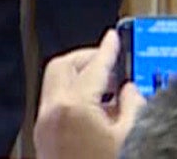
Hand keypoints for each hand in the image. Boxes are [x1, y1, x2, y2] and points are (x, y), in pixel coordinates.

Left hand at [34, 28, 143, 158]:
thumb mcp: (129, 137)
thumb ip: (133, 106)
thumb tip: (131, 91)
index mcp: (73, 106)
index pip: (93, 66)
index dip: (108, 49)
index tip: (114, 38)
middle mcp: (52, 112)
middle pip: (63, 66)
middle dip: (87, 58)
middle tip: (109, 60)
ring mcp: (44, 126)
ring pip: (55, 83)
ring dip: (79, 77)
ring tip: (106, 86)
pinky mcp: (43, 139)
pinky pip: (54, 103)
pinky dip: (72, 96)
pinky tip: (95, 108)